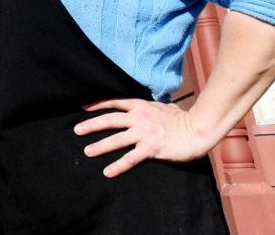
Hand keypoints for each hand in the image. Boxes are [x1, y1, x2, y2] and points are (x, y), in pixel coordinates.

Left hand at [74, 97, 215, 177]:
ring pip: (116, 139)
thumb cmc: (184, 118)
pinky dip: (118, 166)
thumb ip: (155, 106)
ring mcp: (144, 133)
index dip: (98, 104)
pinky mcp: (150, 148)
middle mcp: (139, 118)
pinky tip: (108, 172)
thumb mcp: (165, 106)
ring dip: (100, 146)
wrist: (198, 129)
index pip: (115, 102)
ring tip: (87, 151)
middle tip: (77, 130)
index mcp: (141, 105)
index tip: (84, 108)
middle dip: (91, 125)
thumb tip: (156, 104)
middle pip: (109, 120)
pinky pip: (130, 158)